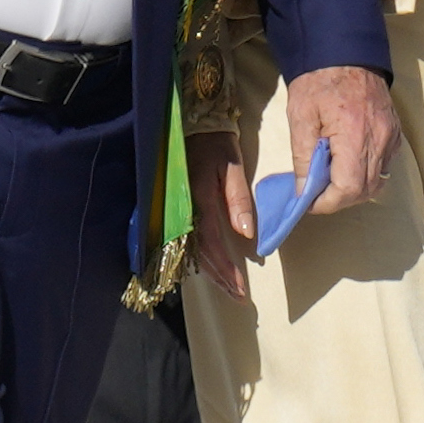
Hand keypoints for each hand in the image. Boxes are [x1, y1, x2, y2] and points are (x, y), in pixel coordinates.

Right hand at [187, 129, 256, 303]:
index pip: (210, 242)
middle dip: (219, 278)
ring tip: (230, 289)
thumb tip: (245, 233)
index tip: (241, 287)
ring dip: (211, 272)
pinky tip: (213, 269)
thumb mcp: (232, 167)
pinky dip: (202, 259)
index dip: (225, 267)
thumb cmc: (217, 145)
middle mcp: (183, 209)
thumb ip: (237, 199)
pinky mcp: (179, 210)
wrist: (195, 126)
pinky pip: (188, 242)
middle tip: (239, 296)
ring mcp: (178, 211)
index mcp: (197, 199)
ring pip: (191, 251)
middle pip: (199, 254)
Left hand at [286, 65, 399, 215]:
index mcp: (354, 133)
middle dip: (339, 199)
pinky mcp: (395, 132)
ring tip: (330, 179)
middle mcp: (379, 138)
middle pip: (365, 190)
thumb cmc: (318, 80)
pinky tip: (347, 163)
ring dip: (354, 189)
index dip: (327, 202)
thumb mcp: (300, 116)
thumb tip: (304, 191)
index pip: (348, 188)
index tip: (308, 201)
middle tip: (316, 192)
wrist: (345, 50)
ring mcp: (391, 136)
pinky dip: (366, 173)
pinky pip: (384, 166)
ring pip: (378, 181)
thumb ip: (303, 157)